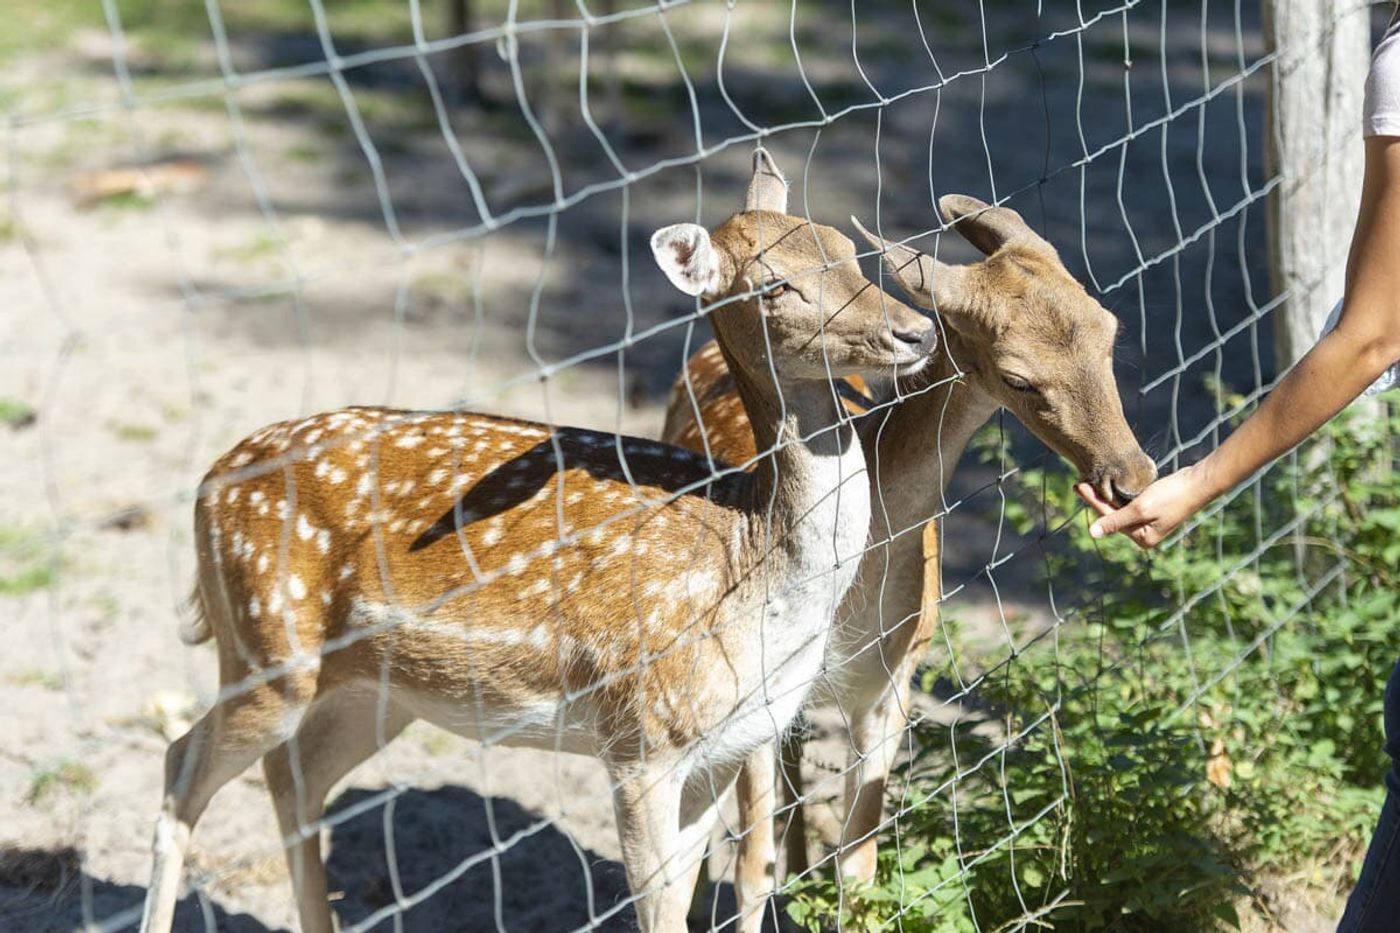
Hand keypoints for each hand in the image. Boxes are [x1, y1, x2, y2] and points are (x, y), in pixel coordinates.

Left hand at [1074, 463, 1214, 550]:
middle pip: (1113, 515)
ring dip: (1105, 496)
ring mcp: (1148, 522)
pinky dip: (1118, 494)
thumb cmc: (1172, 496)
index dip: (1093, 501)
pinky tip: (1107, 485)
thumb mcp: (1140, 509)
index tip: (1078, 486)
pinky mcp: (1152, 510)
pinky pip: (1129, 503)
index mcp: (1142, 538)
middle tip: (1079, 483)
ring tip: (1088, 482)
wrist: (1199, 482)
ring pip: (1120, 508)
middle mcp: (1143, 534)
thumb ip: (1115, 520)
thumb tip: (1092, 534)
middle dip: (1097, 499)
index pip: (1109, 519)